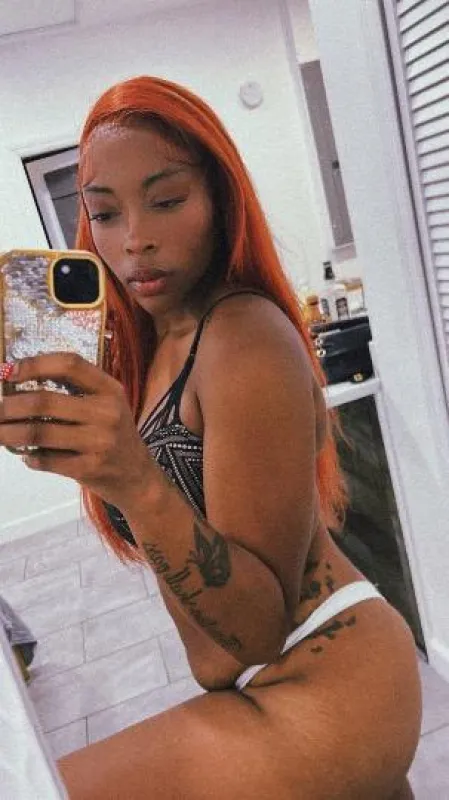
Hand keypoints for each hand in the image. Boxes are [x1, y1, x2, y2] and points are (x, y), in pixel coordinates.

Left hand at [0, 353, 153, 509]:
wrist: (137, 475)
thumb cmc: (114, 434)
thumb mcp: (106, 404)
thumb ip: (74, 391)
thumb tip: (19, 381)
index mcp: (109, 389)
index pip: (69, 364)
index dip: (35, 364)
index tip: (10, 371)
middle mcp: (107, 412)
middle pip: (45, 400)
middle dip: (10, 406)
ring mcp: (99, 441)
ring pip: (40, 432)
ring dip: (10, 433)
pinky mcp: (90, 468)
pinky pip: (47, 460)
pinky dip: (30, 458)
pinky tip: (27, 456)